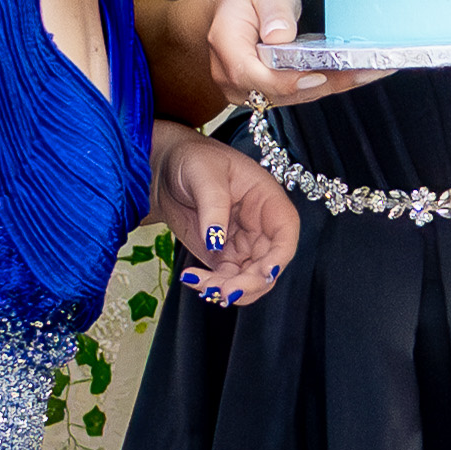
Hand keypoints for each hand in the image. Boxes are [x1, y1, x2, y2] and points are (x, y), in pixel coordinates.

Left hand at [152, 125, 297, 305]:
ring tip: (200, 284)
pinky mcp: (222, 257)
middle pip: (269, 265)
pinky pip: (226, 280)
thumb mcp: (203, 173)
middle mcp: (261, 227)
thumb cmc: (192, 159)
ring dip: (229, 289)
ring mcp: (242, 245)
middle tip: (223, 291)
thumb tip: (216, 241)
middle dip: (250, 283)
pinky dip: (212, 286)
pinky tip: (191, 278)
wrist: (165, 168)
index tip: (264, 272)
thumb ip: (213, 207)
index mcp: (267, 201)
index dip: (280, 257)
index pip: (286, 234)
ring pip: (249, 279)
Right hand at [197, 0, 384, 107]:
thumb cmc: (248, 0)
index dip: (286, 80)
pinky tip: (358, 74)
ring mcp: (250, 92)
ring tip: (371, 69)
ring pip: (295, 96)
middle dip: (326, 82)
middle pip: (280, 91)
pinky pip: (301, 94)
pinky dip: (330, 84)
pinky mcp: (270, 96)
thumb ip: (272, 9)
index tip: (318, 75)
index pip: (252, 73)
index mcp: (226, 46)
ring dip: (334, 85)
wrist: (233, 16)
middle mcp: (233, 77)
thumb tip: (280, 35)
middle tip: (366, 69)